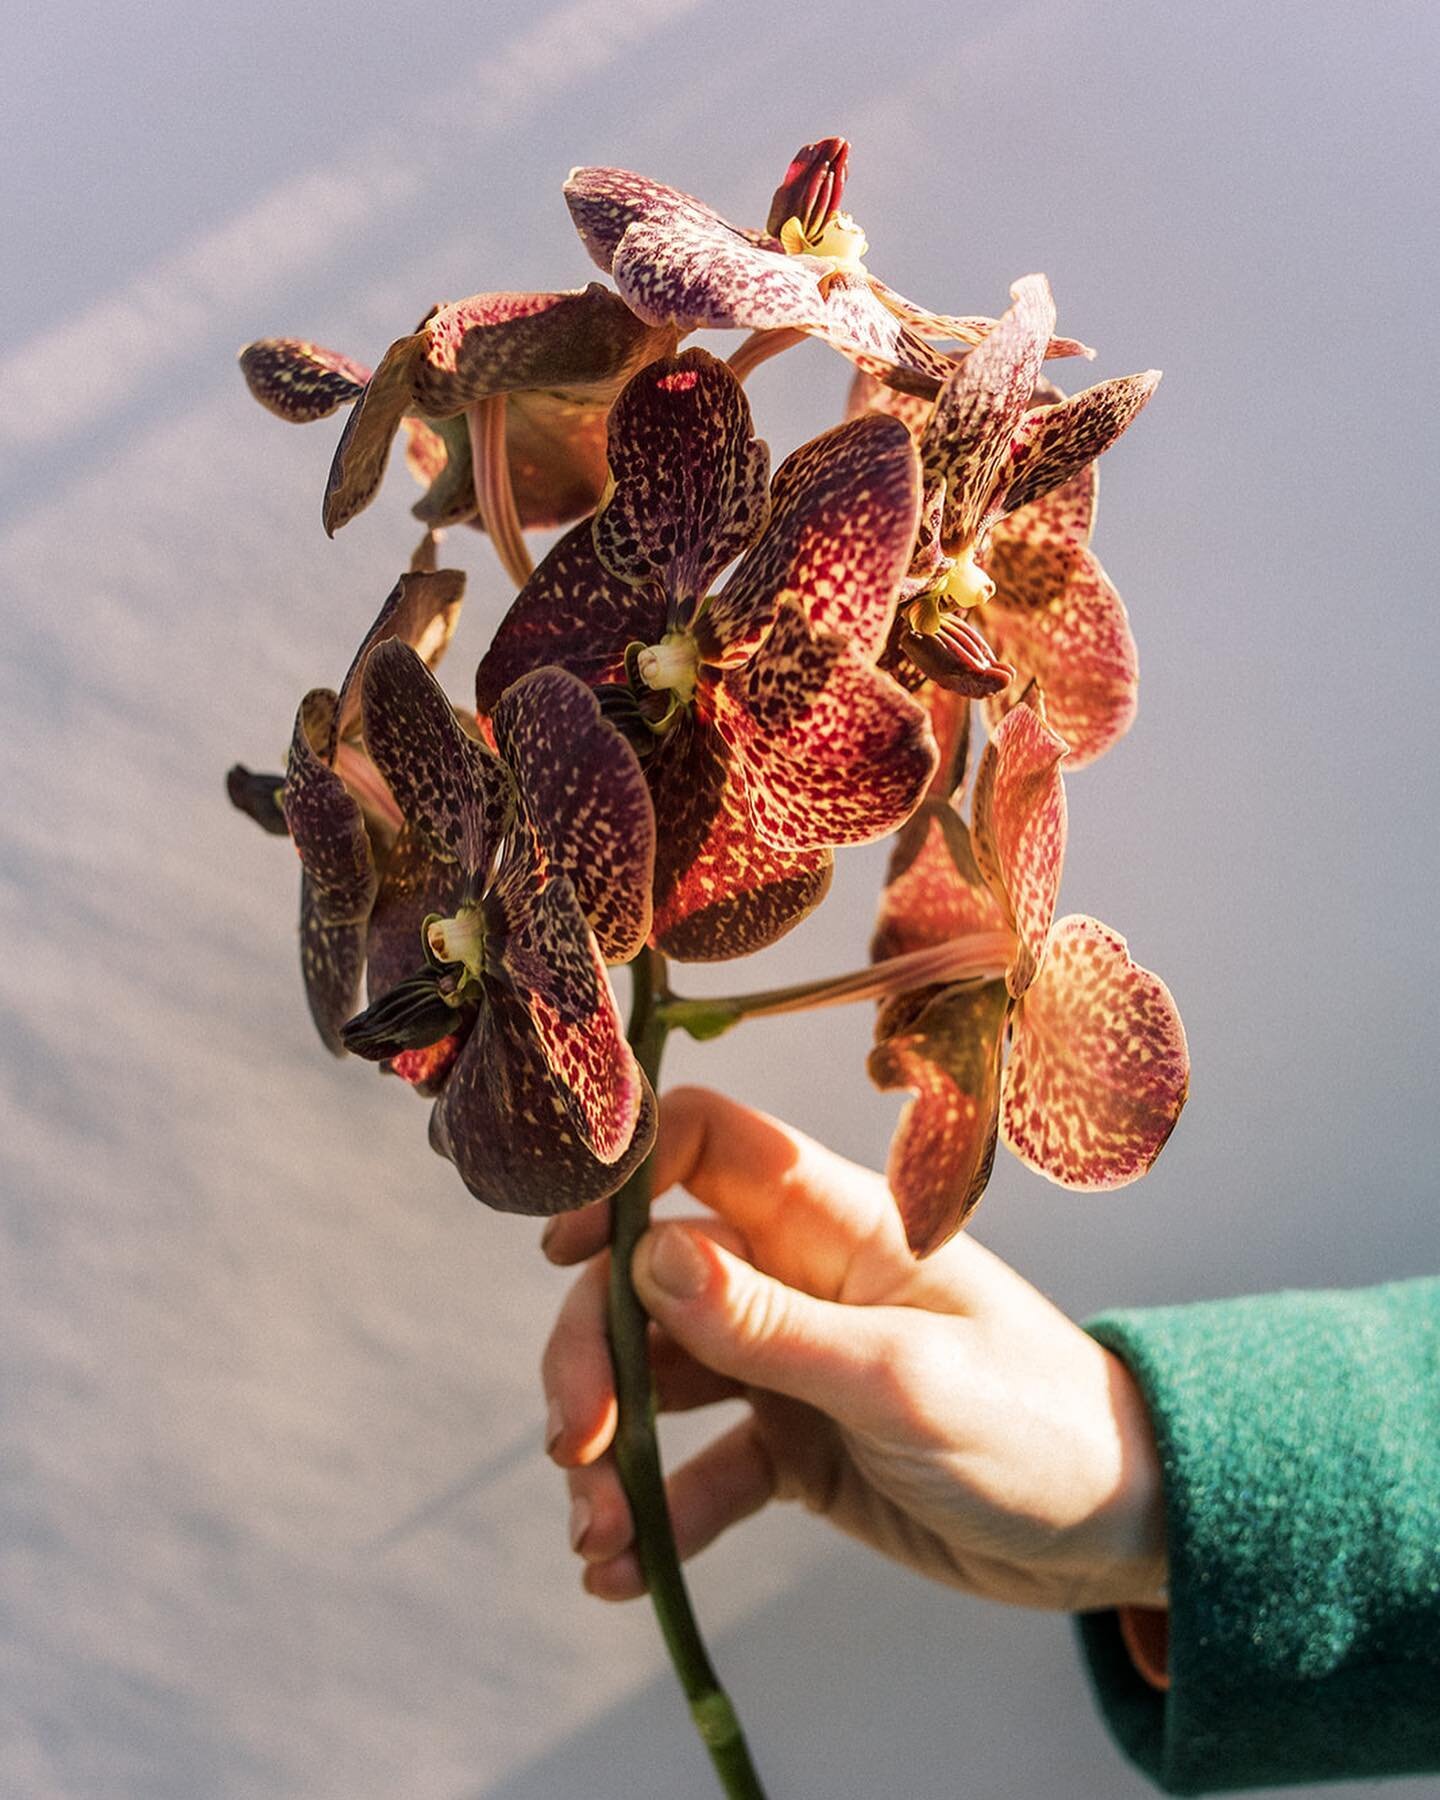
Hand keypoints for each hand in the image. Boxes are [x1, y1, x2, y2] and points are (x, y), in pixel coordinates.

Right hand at [540, 1086, 1166, 1612]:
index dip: (624, 1174)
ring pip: (660, 1375)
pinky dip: (657, 1512)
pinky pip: (701, 1468)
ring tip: (594, 1530)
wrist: (1115, 1529)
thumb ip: (771, 1327)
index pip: (705, 1146)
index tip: (562, 1249)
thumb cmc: (1035, 1423)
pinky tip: (623, 1570)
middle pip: (650, 1275)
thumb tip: (648, 1257)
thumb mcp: (901, 1378)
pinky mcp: (794, 1446)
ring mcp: (790, 1361)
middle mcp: (798, 1276)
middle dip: (595, 1350)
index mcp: (834, 1222)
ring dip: (612, 1447)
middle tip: (574, 1441)